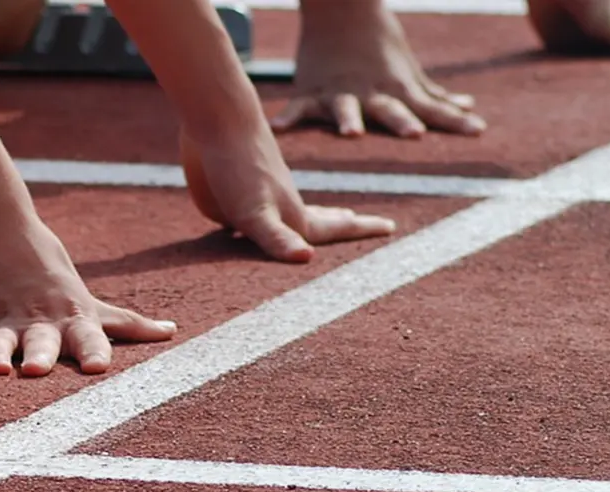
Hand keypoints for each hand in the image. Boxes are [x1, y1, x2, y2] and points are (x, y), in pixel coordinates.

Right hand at [0, 220, 176, 376]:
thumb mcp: (88, 299)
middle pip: (40, 342)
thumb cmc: (47, 269)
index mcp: (69, 318)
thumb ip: (126, 324)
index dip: (94, 352)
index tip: (99, 369)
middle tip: (37, 369)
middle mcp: (35, 322)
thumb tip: (171, 332)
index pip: (87, 336)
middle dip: (40, 355)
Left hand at [183, 132, 396, 260]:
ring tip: (328, 215)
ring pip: (295, 210)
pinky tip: (261, 210)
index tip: (391, 226)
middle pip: (319, 219)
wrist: (218, 116)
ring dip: (314, 216)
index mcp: (293, 217)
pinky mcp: (238, 182)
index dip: (361, 230)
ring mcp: (262, 192)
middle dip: (341, 225)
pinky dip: (271, 209)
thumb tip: (306, 257)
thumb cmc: (238, 169)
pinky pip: (262, 202)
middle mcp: (282, 205)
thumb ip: (278, 238)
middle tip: (360, 222)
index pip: (334, 229)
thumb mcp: (255, 213)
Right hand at [273, 2, 483, 137]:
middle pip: (390, 109)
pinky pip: (299, 107)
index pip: (432, 109)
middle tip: (414, 134)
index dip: (453, 121)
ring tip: (351, 133)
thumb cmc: (378, 42)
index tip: (476, 130)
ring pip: (345, 107)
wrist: (339, 7)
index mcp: (397, 88)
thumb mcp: (408, 70)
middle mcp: (371, 91)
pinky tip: (279, 129)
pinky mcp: (310, 91)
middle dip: (401, 120)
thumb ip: (434, 96)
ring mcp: (339, 91)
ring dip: (348, 118)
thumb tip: (469, 107)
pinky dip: (289, 117)